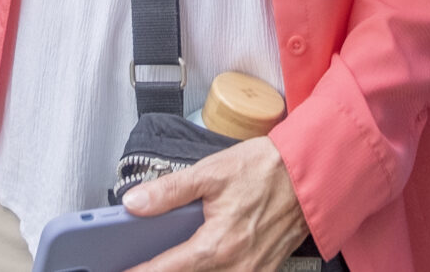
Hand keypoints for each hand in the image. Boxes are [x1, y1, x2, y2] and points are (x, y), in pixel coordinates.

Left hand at [120, 137, 309, 271]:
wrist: (310, 174)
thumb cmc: (267, 169)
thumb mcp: (212, 172)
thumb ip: (169, 191)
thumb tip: (135, 203)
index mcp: (217, 245)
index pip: (164, 270)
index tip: (119, 270)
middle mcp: (235, 268)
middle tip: (147, 261)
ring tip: (173, 260)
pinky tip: (203, 260)